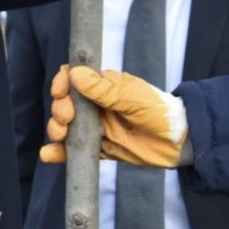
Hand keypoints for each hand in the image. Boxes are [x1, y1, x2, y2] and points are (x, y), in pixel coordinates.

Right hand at [39, 65, 188, 167]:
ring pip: (65, 126)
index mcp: (103, 87)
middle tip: (66, 118)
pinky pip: (74, 150)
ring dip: (56, 129)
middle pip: (64, 104)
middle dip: (59, 109)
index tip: (60, 93)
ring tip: (59, 135)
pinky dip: (59, 153)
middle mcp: (95, 106)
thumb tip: (73, 73)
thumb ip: (102, 88)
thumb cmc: (159, 112)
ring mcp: (95, 127)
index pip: (72, 80)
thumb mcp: (131, 96)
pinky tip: (48, 155)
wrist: (179, 144)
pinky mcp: (98, 148)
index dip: (62, 84)